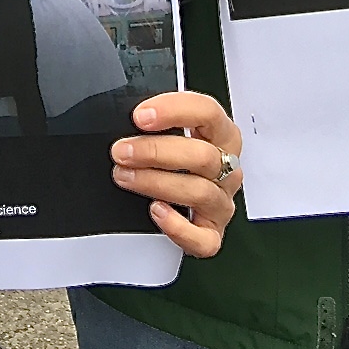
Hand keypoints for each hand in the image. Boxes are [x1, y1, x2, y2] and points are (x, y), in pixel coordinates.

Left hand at [110, 91, 243, 256]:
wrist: (175, 200)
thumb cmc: (171, 157)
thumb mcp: (167, 131)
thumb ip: (155, 123)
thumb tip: (124, 115)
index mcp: (220, 134)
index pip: (207, 112)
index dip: (173, 110)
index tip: (140, 116)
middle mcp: (226, 168)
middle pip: (203, 155)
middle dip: (155, 151)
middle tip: (122, 151)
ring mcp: (221, 202)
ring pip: (199, 191)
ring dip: (156, 182)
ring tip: (125, 176)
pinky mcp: (212, 234)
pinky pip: (203, 238)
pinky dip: (177, 226)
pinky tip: (156, 210)